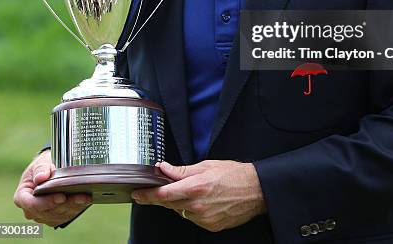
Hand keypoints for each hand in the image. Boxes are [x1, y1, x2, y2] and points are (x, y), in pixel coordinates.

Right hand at [14, 150, 90, 226]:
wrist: (50, 169)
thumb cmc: (43, 166)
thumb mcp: (40, 163)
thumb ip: (41, 169)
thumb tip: (40, 178)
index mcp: (22, 196)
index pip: (32, 204)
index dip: (47, 202)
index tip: (61, 196)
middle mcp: (30, 210)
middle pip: (47, 212)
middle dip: (65, 204)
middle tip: (80, 196)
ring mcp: (42, 215)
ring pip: (58, 215)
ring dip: (73, 207)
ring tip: (85, 197)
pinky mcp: (54, 217)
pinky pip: (65, 217)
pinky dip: (76, 209)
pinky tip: (84, 201)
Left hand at [132, 160, 265, 232]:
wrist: (255, 190)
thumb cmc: (233, 174)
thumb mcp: (206, 166)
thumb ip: (181, 170)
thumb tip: (162, 168)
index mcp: (195, 187)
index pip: (163, 194)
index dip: (147, 194)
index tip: (137, 193)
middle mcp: (197, 206)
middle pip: (169, 204)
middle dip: (161, 197)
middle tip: (153, 190)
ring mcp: (203, 219)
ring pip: (181, 211)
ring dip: (179, 202)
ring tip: (192, 190)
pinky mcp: (210, 226)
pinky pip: (192, 218)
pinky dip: (192, 210)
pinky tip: (202, 200)